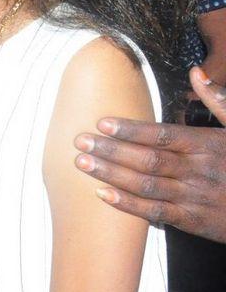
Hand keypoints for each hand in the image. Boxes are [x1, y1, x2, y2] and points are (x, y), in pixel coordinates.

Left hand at [75, 66, 225, 241]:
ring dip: (111, 174)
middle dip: (111, 150)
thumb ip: (218, 101)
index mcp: (207, 144)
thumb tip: (197, 72)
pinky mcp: (192, 220)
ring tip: (82, 163)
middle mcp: (198, 170)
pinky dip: (127, 204)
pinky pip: (154, 211)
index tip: (102, 123)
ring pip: (146, 184)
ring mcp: (194, 196)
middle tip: (79, 142)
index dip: (130, 130)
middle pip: (147, 159)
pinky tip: (102, 194)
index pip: (162, 135)